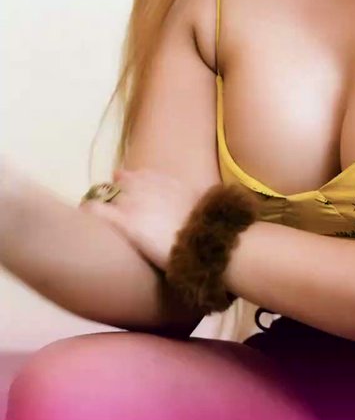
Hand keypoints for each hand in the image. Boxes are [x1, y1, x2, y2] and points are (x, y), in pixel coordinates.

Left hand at [83, 168, 201, 270]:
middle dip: (116, 190)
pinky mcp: (125, 222)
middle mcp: (148, 187)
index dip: (132, 183)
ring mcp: (134, 203)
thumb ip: (190, 199)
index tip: (129, 191)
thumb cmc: (206, 228)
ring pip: (108, 192)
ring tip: (97, 211)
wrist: (204, 243)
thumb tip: (193, 203)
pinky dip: (89, 209)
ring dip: (103, 200)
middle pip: (121, 181)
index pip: (141, 176)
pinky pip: (97, 209)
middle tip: (113, 204)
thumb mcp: (201, 205)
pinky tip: (83, 213)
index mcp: (166, 182)